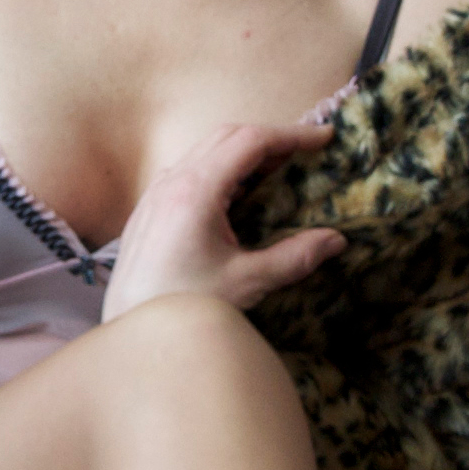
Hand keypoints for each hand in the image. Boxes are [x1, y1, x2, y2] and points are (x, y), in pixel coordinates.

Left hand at [99, 118, 345, 320]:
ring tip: (277, 170)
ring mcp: (155, 193)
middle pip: (227, 136)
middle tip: (306, 152)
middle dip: (271, 138)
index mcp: (195, 191)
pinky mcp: (148, 209)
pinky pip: (187, 171)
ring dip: (243, 152)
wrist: (132, 334)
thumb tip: (335, 241)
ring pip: (205, 151)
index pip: (250, 141)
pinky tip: (237, 195)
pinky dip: (220, 169)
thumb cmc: (184, 308)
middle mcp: (171, 182)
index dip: (292, 135)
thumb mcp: (246, 282)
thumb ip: (295, 257)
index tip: (324, 138)